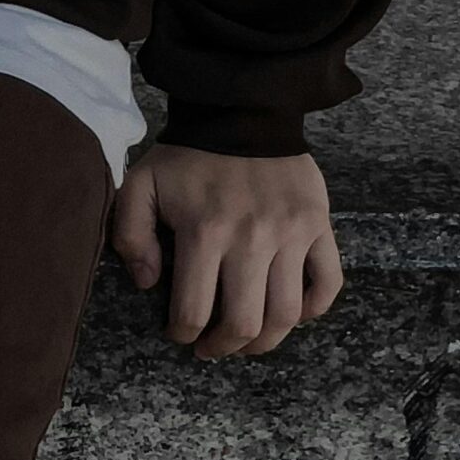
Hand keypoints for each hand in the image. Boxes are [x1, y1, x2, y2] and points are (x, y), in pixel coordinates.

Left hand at [111, 144, 341, 358]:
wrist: (244, 111)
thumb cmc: (188, 156)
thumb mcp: (141, 185)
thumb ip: (131, 235)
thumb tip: (148, 283)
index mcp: (205, 233)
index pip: (194, 312)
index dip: (183, 334)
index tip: (180, 333)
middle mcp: (252, 239)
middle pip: (245, 324)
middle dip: (224, 348)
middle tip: (212, 348)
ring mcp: (291, 234)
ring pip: (287, 313)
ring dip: (266, 340)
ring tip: (248, 341)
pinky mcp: (319, 225)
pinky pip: (328, 281)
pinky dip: (315, 308)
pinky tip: (294, 314)